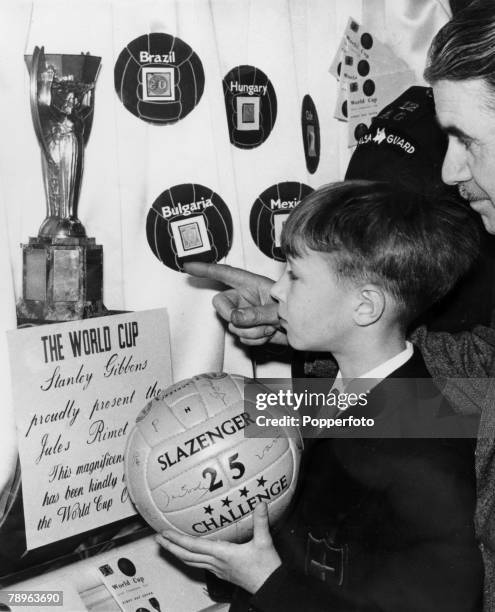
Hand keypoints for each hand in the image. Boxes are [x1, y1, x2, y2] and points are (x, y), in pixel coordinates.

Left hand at [156, 503, 281, 593]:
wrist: (270, 588)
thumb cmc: (266, 567)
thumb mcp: (264, 542)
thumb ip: (260, 521)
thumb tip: (260, 503)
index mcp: (222, 554)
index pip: (194, 546)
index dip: (177, 540)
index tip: (164, 533)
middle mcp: (216, 562)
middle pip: (187, 556)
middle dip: (171, 547)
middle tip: (158, 539)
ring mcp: (218, 570)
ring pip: (192, 562)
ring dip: (178, 553)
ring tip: (168, 546)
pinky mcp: (222, 573)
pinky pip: (200, 565)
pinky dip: (190, 558)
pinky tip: (190, 555)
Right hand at [183, 262, 286, 345]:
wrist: (304, 330)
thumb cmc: (296, 310)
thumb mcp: (277, 309)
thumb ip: (256, 314)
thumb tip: (235, 318)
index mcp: (251, 284)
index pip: (224, 274)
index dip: (205, 270)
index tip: (188, 267)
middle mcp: (245, 298)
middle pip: (220, 303)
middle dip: (232, 315)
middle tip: (250, 320)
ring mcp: (245, 315)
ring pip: (232, 325)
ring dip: (251, 331)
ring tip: (270, 327)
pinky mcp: (248, 330)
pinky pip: (241, 338)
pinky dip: (255, 340)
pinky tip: (268, 335)